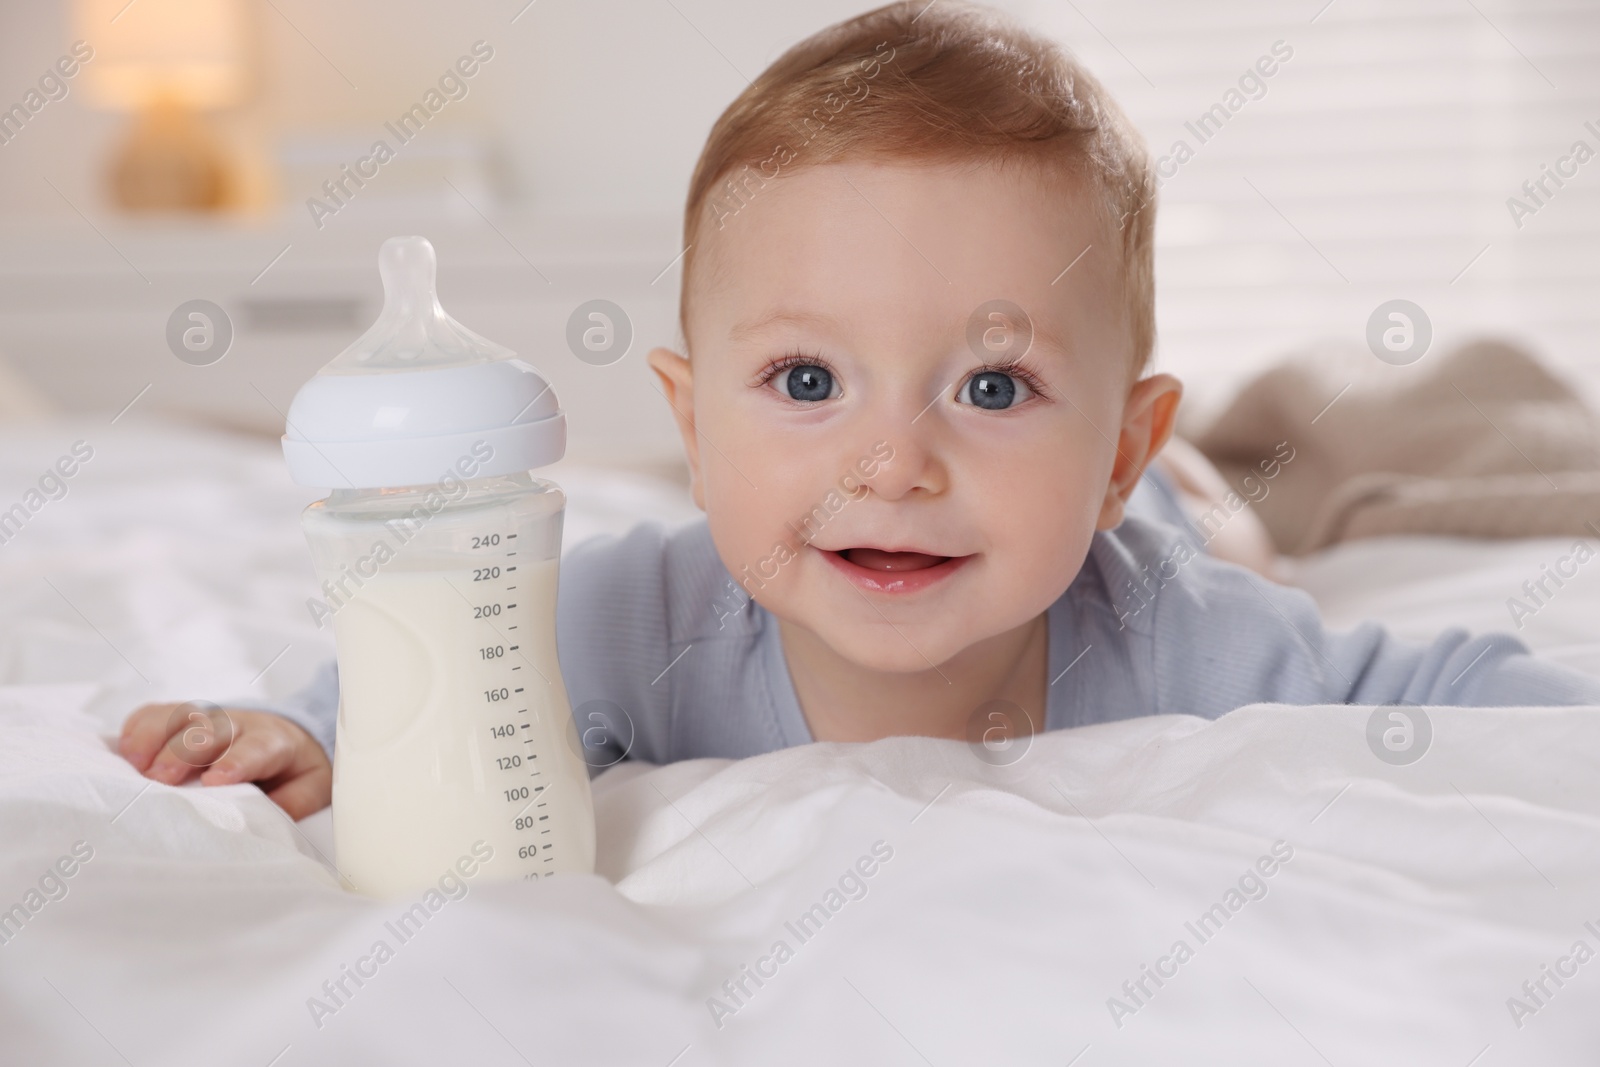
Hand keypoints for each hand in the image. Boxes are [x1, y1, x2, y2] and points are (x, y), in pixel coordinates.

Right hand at [118, 703, 331, 818]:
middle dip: (183, 750)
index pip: (255, 747)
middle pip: (208, 729)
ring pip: (178, 715)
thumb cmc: (295, 768)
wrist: (291, 735)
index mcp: (274, 741)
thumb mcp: (311, 788)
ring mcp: (208, 718)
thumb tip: (260, 822)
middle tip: (161, 778)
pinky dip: (138, 728)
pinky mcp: (183, 719)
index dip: (235, 762)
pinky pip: (156, 714)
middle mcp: (239, 724)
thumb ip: (292, 803)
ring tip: (133, 764)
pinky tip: (124, 751)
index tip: (214, 781)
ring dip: (153, 736)